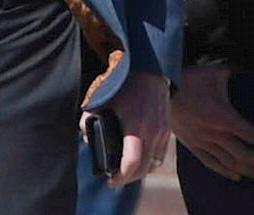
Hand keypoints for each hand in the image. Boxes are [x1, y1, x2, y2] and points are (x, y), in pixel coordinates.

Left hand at [83, 70, 169, 186]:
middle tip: (116, 178)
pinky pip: (160, 155)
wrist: (151, 72)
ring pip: (154, 164)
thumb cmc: (125, 85)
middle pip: (143, 169)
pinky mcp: (167, 130)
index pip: (131, 164)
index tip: (110, 180)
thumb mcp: (103, 99)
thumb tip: (86, 137)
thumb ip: (89, 118)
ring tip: (127, 170)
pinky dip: (150, 161)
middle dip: (128, 178)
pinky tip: (139, 159)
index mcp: (136, 127)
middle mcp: (153, 132)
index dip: (120, 178)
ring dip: (140, 171)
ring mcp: (162, 132)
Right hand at [171, 65, 253, 181]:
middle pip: (245, 155)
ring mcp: (203, 142)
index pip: (252, 135)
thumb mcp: (216, 72)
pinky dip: (226, 171)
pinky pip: (211, 163)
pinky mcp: (192, 145)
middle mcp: (215, 134)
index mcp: (224, 118)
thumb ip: (233, 73)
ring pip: (230, 163)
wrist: (161, 91)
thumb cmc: (190, 79)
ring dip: (250, 171)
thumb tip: (243, 69)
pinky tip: (237, 176)